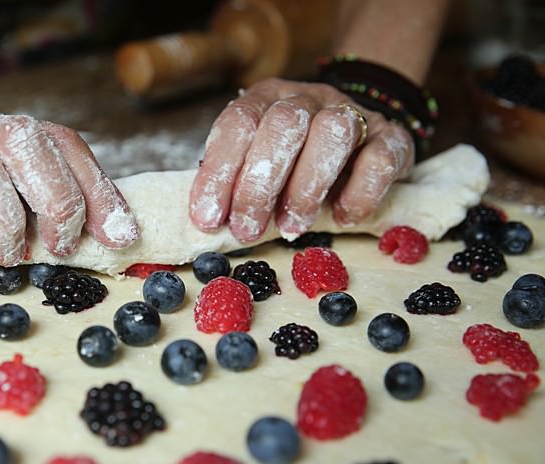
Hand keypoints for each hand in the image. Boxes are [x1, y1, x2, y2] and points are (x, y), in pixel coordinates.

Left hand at [189, 78, 413, 240]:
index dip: (219, 172)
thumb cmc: (295, 159)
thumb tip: (207, 219)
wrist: (360, 134)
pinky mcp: (391, 136)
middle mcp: (307, 98)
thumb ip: (234, 182)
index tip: (208, 218)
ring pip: (332, 133)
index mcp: (265, 98)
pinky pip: (380, 158)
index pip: (238, 123)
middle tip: (247, 229)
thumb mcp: (256, 163)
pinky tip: (341, 216)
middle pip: (283, 126)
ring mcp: (352, 112)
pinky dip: (359, 193)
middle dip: (259, 186)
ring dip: (306, 189)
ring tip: (292, 228)